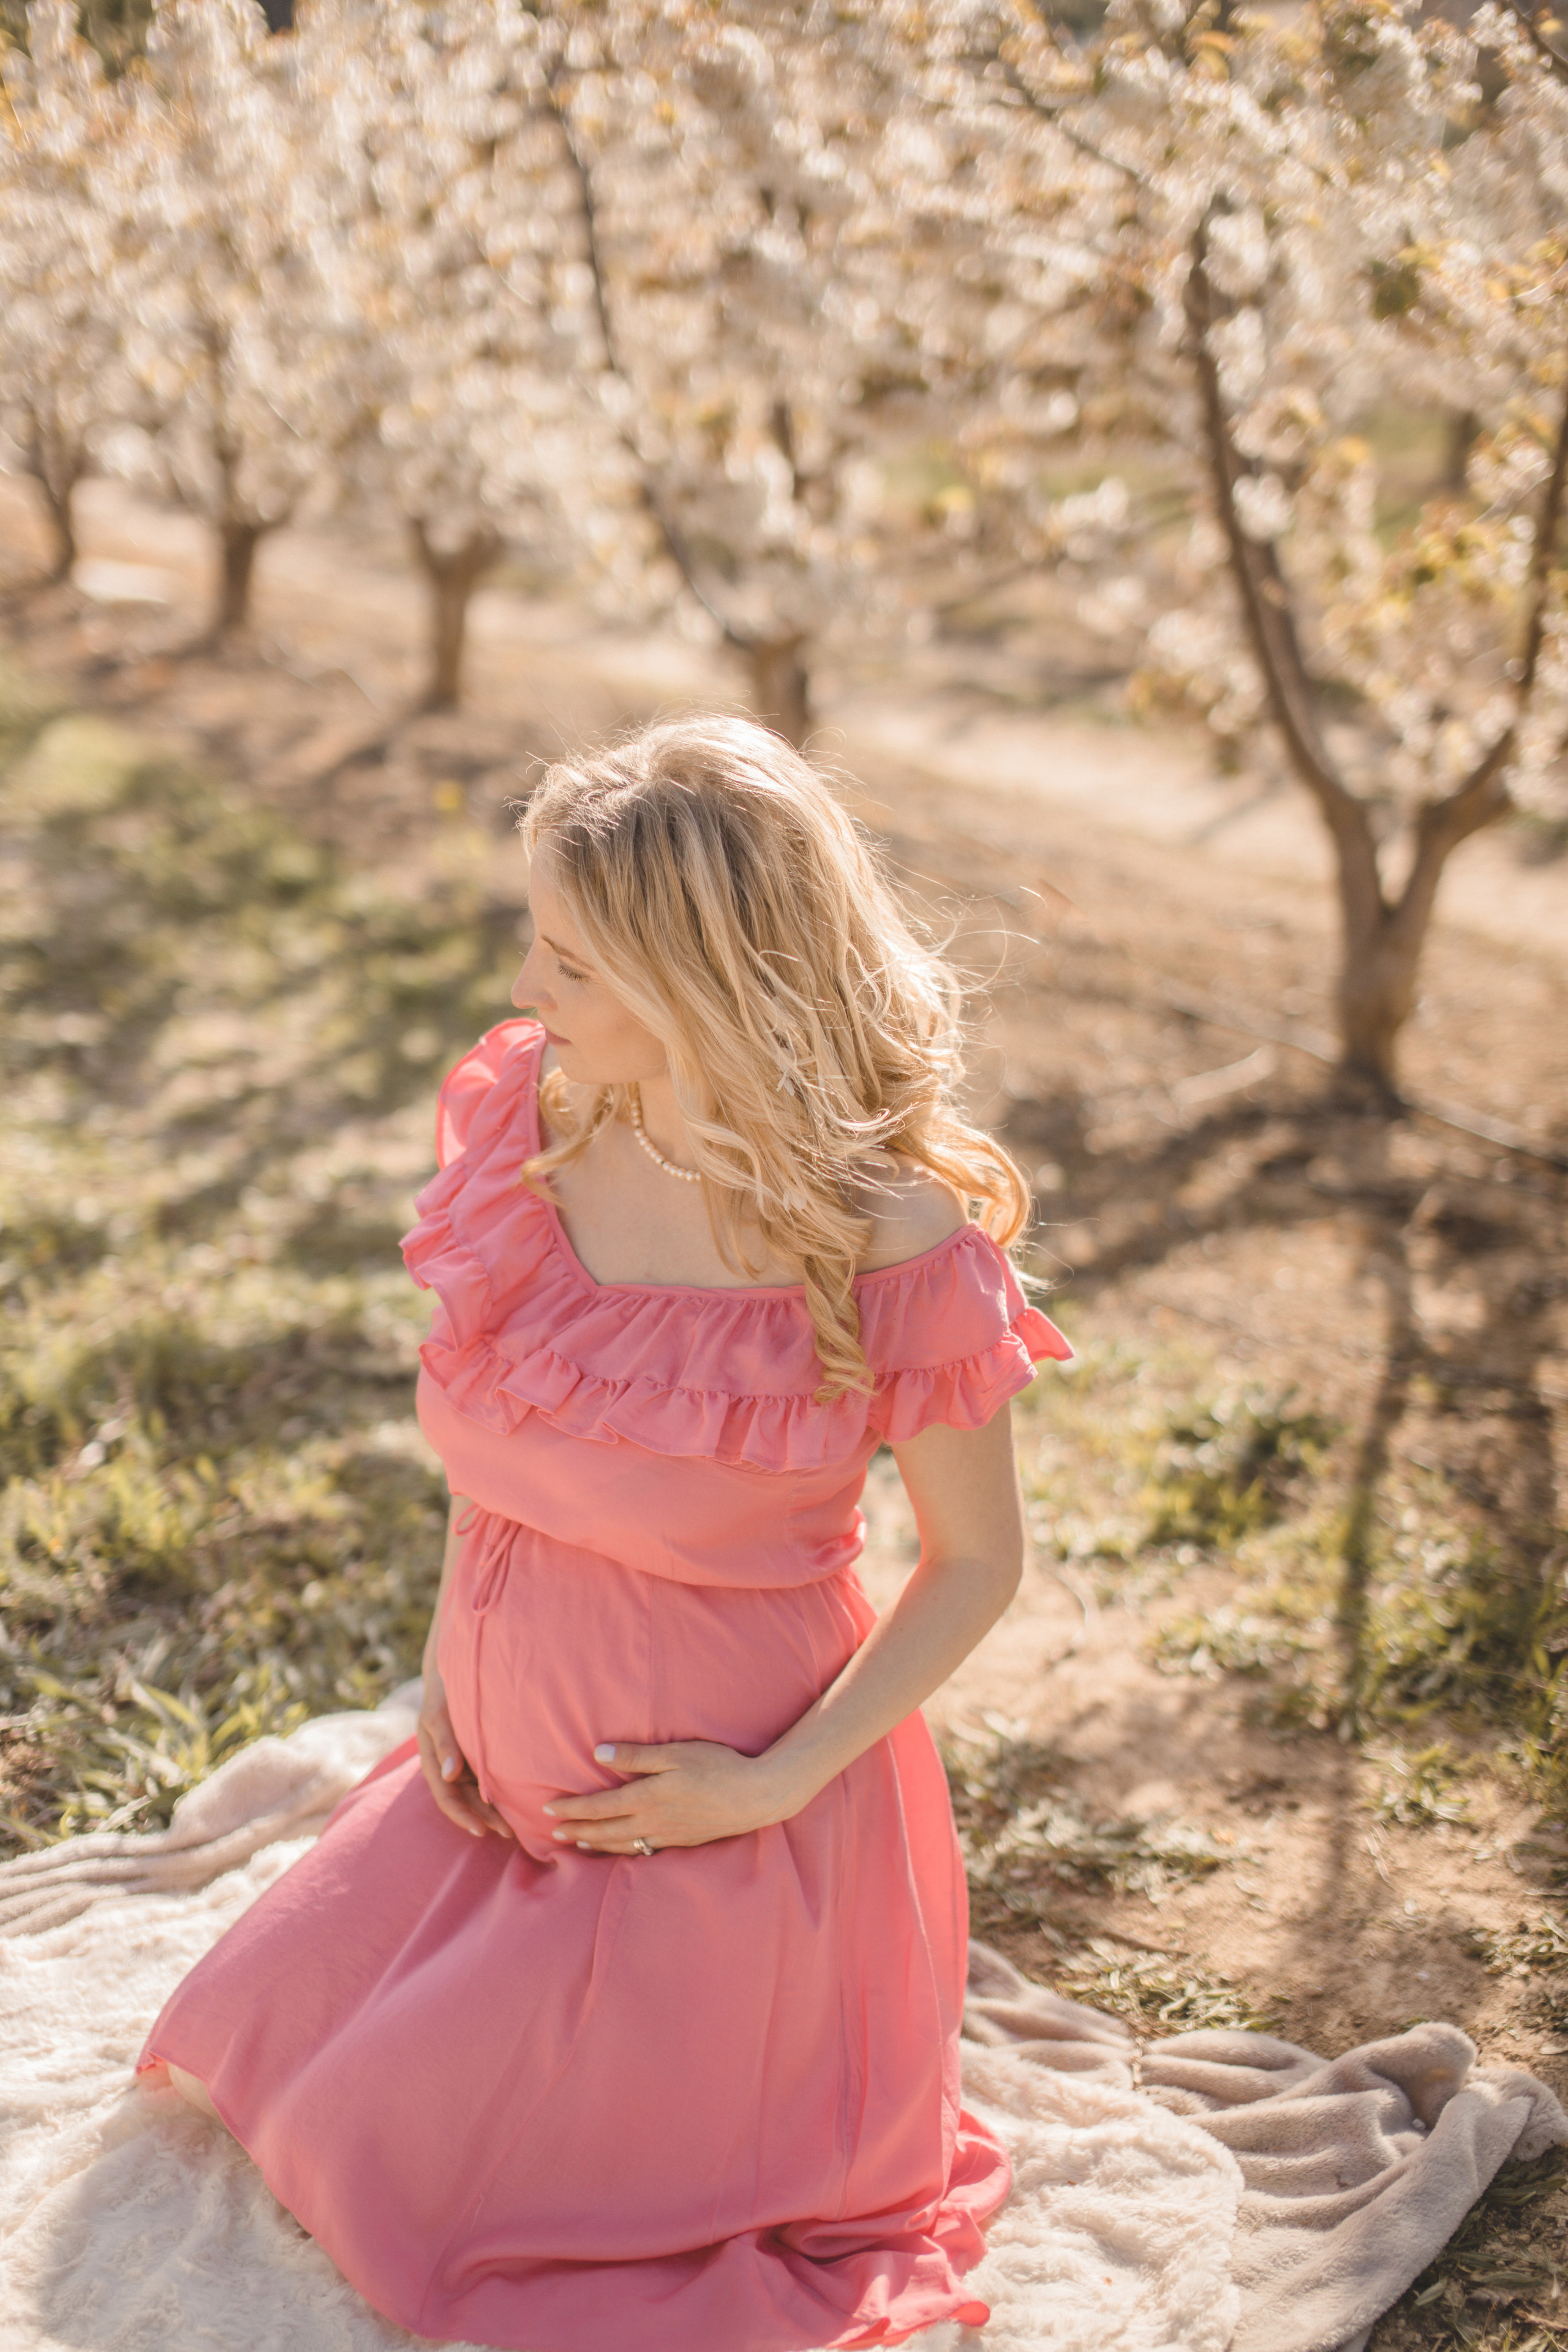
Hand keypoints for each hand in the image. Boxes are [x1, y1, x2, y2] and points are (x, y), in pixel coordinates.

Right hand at [416, 1660, 513, 1840]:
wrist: (453, 1670)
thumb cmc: (443, 1692)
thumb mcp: (438, 1715)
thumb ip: (445, 1743)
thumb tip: (450, 1776)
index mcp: (432, 1760)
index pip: (446, 1796)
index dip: (462, 1815)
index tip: (481, 1830)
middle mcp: (447, 1765)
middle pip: (464, 1800)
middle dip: (483, 1818)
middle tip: (508, 1833)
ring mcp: (462, 1761)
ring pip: (477, 1793)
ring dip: (492, 1811)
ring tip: (514, 1827)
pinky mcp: (476, 1755)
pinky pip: (486, 1779)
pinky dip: (497, 1793)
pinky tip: (516, 1802)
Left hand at [543, 1740, 807, 1853]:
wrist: (754, 1797)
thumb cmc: (717, 1766)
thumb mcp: (675, 1753)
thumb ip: (636, 1755)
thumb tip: (598, 1754)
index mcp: (647, 1798)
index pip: (599, 1806)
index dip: (572, 1808)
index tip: (550, 1809)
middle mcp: (652, 1821)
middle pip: (605, 1830)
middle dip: (577, 1829)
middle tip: (553, 1831)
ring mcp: (667, 1835)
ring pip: (622, 1844)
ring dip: (597, 1844)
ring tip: (579, 1843)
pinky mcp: (682, 1841)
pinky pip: (643, 1851)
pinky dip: (623, 1852)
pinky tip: (621, 1850)